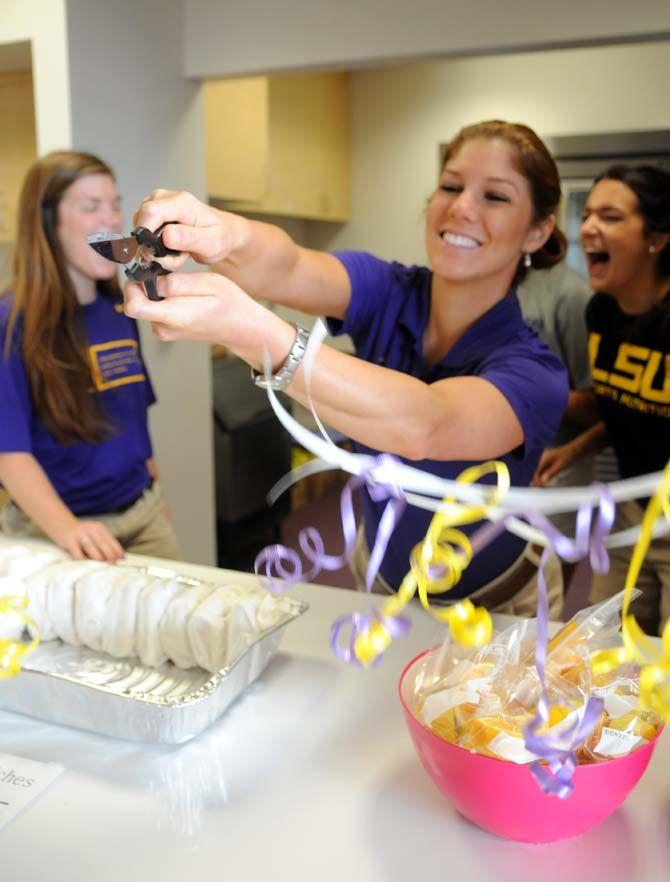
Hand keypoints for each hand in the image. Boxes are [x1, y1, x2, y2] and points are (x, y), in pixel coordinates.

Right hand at [52, 519, 124, 562]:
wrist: (61, 524)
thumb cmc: (82, 533)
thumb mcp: (95, 533)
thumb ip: (104, 542)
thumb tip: (119, 557)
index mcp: (99, 528)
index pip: (112, 541)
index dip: (118, 551)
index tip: (122, 560)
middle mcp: (91, 530)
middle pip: (104, 546)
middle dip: (111, 557)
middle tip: (114, 565)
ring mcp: (80, 535)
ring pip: (93, 551)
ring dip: (99, 559)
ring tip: (103, 567)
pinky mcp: (70, 542)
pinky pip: (79, 555)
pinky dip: (84, 562)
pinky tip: (87, 566)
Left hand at [124, 272, 293, 367]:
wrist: (240, 327)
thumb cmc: (229, 303)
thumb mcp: (208, 283)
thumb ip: (178, 283)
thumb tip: (153, 281)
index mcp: (174, 316)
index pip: (133, 307)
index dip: (132, 286)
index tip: (144, 272)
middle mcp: (165, 327)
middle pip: (134, 304)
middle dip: (143, 285)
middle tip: (163, 273)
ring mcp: (164, 331)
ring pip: (144, 305)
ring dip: (153, 292)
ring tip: (179, 285)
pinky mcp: (166, 330)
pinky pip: (153, 310)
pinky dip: (160, 299)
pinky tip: (180, 294)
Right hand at [133, 189, 247, 267]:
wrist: (223, 233)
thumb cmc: (220, 237)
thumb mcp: (211, 243)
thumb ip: (189, 239)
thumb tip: (166, 236)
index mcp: (182, 202)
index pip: (151, 212)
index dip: (146, 234)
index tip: (154, 254)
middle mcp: (166, 198)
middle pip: (142, 220)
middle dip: (151, 244)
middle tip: (172, 258)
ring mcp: (157, 204)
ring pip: (141, 228)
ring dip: (153, 247)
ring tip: (176, 253)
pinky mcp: (153, 213)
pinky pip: (143, 231)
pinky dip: (153, 244)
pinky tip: (170, 249)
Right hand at [533, 445, 576, 486]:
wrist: (577, 449)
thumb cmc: (569, 455)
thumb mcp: (560, 465)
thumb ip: (551, 473)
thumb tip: (543, 480)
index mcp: (545, 459)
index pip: (537, 472)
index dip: (537, 481)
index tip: (540, 487)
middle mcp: (545, 459)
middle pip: (538, 472)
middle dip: (538, 480)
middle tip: (540, 488)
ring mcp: (548, 460)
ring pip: (542, 471)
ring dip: (542, 479)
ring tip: (542, 486)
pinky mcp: (553, 462)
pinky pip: (547, 470)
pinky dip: (546, 476)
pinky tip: (547, 480)